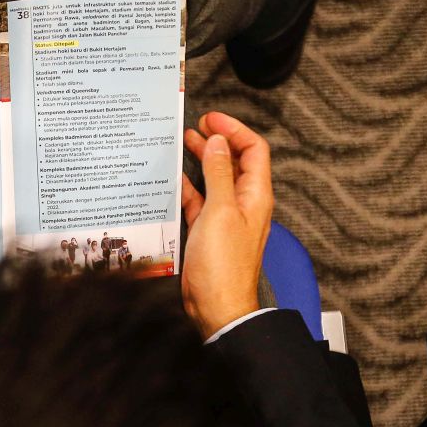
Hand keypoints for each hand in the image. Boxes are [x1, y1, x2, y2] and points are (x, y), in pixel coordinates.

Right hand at [181, 112, 273, 338]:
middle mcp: (244, 204)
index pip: (253, 150)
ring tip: (182, 143)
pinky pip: (200, 201)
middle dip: (216, 140)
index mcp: (255, 195)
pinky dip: (188, 187)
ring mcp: (226, 218)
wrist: (218, 307)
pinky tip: (172, 179)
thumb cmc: (223, 265)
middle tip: (195, 126)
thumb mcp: (219, 211)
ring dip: (201, 160)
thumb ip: (219, 173)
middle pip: (234, 161)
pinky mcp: (209, 232)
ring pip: (215, 179)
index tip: (211, 118)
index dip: (234, 130)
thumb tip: (217, 142)